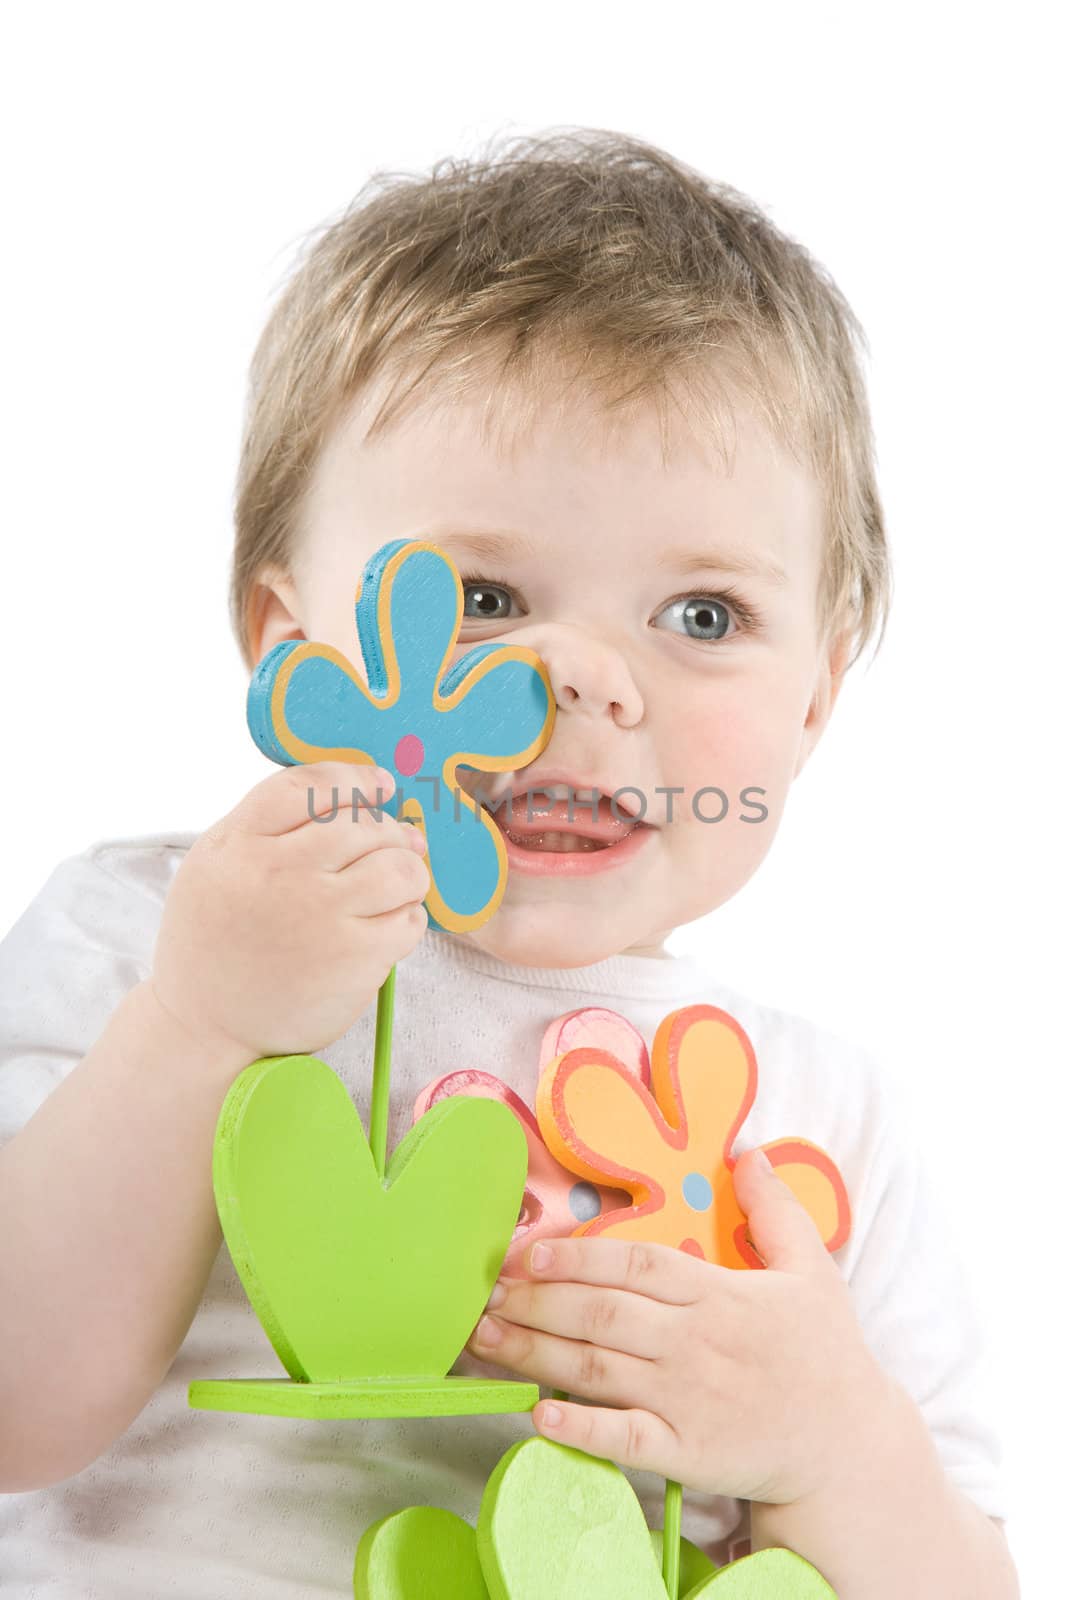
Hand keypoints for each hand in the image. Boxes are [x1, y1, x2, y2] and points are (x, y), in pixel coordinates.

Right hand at [151, 759, 430, 1061]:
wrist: (204, 1026)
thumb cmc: (215, 942)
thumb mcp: (216, 864)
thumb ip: (268, 826)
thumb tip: (352, 796)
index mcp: (240, 844)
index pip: (311, 786)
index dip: (355, 779)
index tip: (380, 786)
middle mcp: (280, 873)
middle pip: (363, 825)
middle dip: (389, 831)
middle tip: (397, 843)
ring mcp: (321, 916)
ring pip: (398, 866)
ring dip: (409, 870)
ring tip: (400, 882)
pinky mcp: (354, 959)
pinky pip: (408, 919)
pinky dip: (408, 917)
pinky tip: (389, 924)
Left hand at [467, 1147, 894, 1505]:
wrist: (849, 1445)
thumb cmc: (825, 1352)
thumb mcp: (813, 1268)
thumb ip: (776, 1209)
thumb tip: (749, 1153)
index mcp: (719, 1294)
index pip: (637, 1266)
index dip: (579, 1258)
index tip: (531, 1254)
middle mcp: (695, 1343)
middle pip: (603, 1315)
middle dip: (537, 1302)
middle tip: (486, 1295)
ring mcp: (687, 1401)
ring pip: (597, 1370)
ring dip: (534, 1353)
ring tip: (485, 1340)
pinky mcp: (686, 1453)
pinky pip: (622, 1439)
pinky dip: (578, 1428)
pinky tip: (537, 1414)